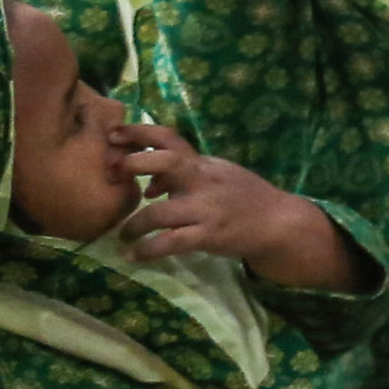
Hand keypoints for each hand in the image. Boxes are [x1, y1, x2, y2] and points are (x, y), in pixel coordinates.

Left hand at [111, 133, 360, 289]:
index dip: (139, 133)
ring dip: (133, 225)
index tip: (113, 135)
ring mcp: (206, 209)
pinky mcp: (209, 235)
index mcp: (203, 164)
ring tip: (122, 235)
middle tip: (111, 175)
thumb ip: (182, 176)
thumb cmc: (242, 197)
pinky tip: (133, 256)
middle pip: (167, 162)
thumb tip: (147, 184)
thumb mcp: (215, 175)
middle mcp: (204, 180)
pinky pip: (170, 242)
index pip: (170, 138)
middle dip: (134, 164)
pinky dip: (147, 250)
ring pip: (159, 213)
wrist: (277, 222)